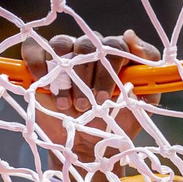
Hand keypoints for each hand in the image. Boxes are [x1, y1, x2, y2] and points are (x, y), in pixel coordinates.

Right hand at [22, 30, 159, 157]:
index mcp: (115, 55)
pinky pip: (34, 49)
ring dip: (64, 78)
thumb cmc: (117, 122)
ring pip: (61, 46)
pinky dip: (36, 63)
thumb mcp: (143, 102)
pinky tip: (41, 81)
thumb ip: (148, 72)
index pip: (114, 45)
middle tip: (86, 106)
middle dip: (86, 78)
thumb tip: (131, 35)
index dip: (109, 71)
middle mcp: (89, 51)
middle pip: (86, 46)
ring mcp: (64, 55)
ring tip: (67, 106)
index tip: (106, 97)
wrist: (89, 146)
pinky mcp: (40, 63)